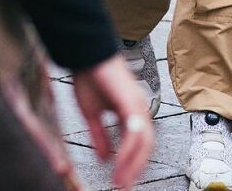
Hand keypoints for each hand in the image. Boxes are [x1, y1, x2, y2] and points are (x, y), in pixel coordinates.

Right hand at [72, 55, 154, 190]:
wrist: (87, 53)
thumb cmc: (89, 77)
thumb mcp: (91, 113)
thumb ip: (100, 136)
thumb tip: (103, 158)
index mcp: (129, 110)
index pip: (137, 142)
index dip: (131, 163)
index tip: (122, 182)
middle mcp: (137, 107)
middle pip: (144, 144)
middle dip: (135, 169)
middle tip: (125, 188)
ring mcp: (136, 103)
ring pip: (143, 141)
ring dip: (132, 164)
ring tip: (122, 183)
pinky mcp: (130, 101)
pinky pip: (134, 131)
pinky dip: (128, 150)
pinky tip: (120, 163)